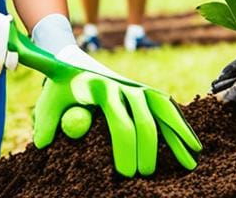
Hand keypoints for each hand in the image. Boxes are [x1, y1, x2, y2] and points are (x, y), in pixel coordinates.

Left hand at [9, 24, 201, 176]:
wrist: (72, 61)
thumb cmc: (59, 87)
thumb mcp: (49, 99)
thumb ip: (46, 121)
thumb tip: (43, 144)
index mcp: (102, 88)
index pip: (120, 121)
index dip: (126, 148)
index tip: (126, 173)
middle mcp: (124, 86)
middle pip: (145, 120)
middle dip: (148, 150)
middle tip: (145, 174)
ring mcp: (138, 88)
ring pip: (163, 112)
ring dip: (178, 136)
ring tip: (192, 161)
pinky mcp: (145, 92)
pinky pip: (167, 110)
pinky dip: (181, 126)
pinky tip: (193, 144)